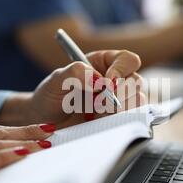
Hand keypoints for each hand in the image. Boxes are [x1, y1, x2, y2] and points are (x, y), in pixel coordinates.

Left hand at [10, 50, 145, 128]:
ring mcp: (118, 103)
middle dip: (119, 93)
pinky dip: (116, 121)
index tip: (107, 82)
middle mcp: (115, 82)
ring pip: (137, 102)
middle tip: (96, 102)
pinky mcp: (117, 121)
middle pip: (136, 82)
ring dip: (117, 109)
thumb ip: (75, 73)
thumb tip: (97, 80)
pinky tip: (97, 122)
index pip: (127, 60)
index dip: (121, 69)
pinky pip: (129, 120)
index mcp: (104, 63)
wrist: (45, 123)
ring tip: (92, 112)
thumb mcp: (56, 80)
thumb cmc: (49, 97)